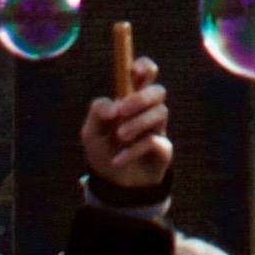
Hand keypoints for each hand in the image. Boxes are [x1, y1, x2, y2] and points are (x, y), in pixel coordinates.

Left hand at [84, 56, 170, 196]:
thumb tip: (112, 106)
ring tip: (120, 137)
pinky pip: (156, 141)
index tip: (135, 70)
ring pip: (160, 113)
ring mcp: (157, 129)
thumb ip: (96, 113)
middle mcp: (147, 111)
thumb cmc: (103, 153)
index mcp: (129, 100)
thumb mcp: (91, 134)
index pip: (144, 75)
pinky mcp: (163, 149)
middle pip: (158, 90)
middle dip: (141, 97)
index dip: (144, 67)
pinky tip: (118, 159)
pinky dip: (134, 149)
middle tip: (121, 110)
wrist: (113, 188)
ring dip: (138, 123)